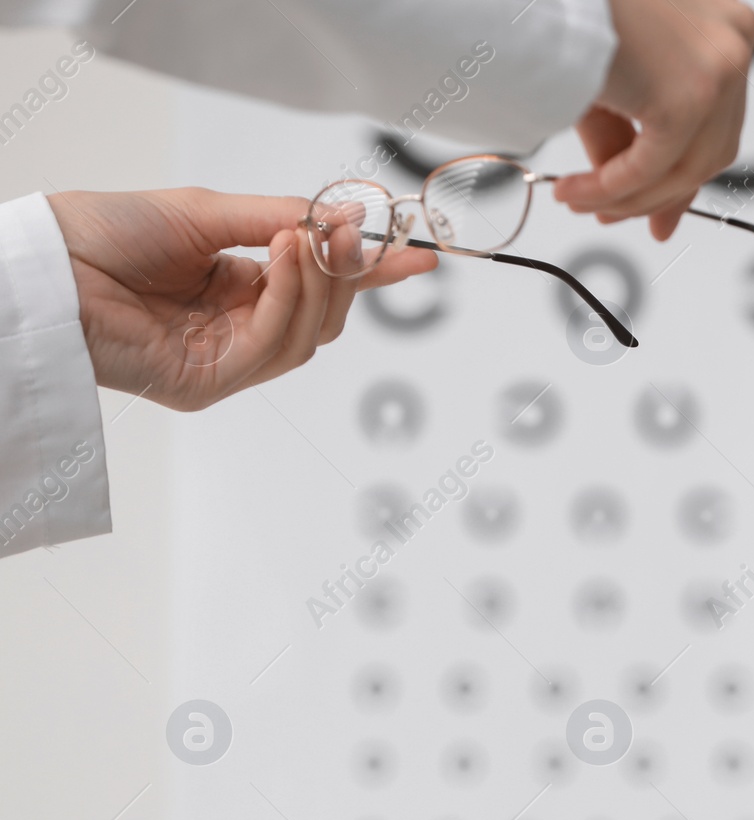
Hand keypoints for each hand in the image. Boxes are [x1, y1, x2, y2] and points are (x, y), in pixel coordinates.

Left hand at [47, 186, 436, 411]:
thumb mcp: (207, 212)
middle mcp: (236, 331)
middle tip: (352, 234)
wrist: (46, 264)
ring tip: (302, 238)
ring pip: (307, 338)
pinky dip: (286, 301)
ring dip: (315, 284)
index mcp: (237, 290)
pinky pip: (271, 348)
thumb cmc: (102, 234)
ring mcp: (224, 362)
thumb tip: (341, 218)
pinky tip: (280, 261)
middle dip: (347, 276)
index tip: (416, 256)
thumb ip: (277, 218)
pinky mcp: (207, 384)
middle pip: (325, 321)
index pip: (319, 288)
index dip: (370, 274)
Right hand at [551, 0, 753, 240]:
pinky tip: (574, 192)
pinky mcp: (690, 98)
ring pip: (684, 168)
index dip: (685, 175)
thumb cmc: (573, 13)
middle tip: (614, 215)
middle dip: (658, 195)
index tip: (662, 212)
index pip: (718, 122)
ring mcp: (719, 71)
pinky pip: (651, 168)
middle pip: (710, 151)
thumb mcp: (617, 81)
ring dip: (626, 197)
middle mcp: (734, 43)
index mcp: (727, 26)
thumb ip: (632, 138)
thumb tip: (635, 199)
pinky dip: (611, 188)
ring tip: (579, 201)